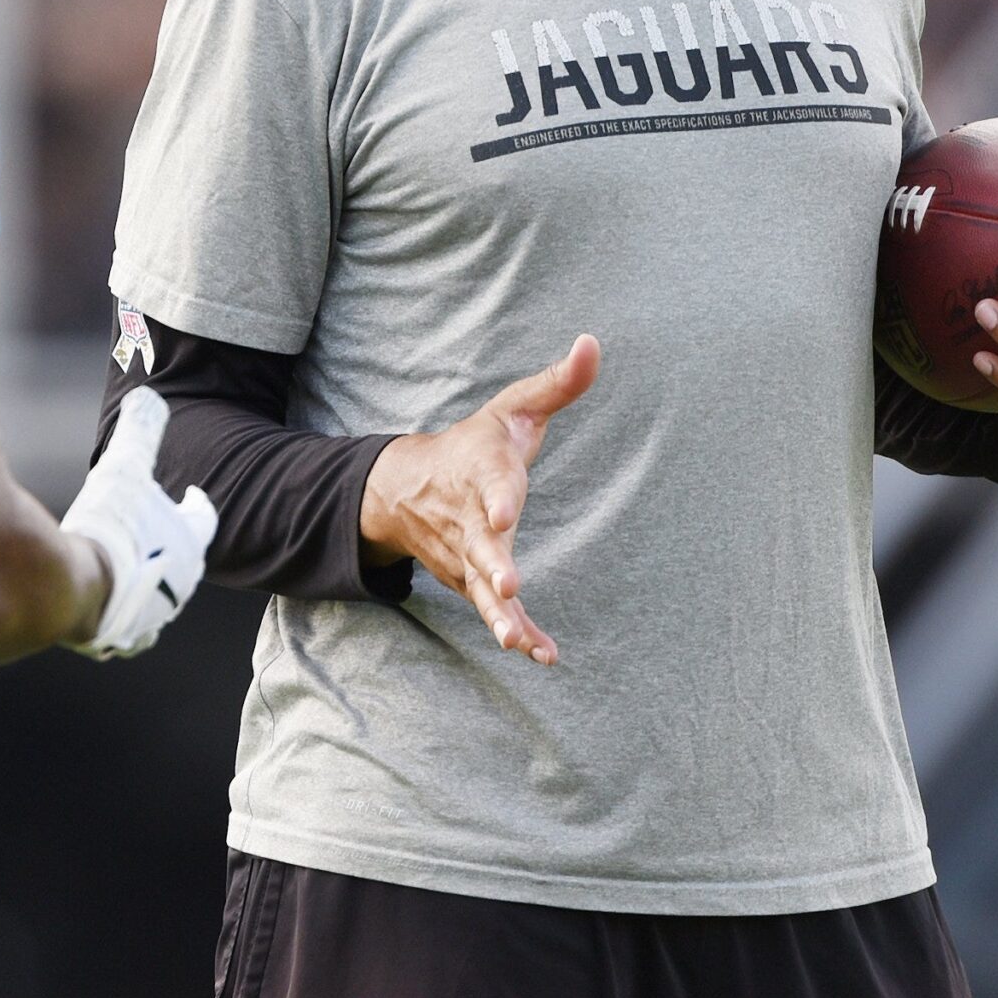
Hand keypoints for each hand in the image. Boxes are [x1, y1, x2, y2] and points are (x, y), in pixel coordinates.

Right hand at [61, 386, 218, 658]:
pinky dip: (116, 612)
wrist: (72, 593)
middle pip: (182, 560)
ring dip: (145, 579)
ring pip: (155, 597)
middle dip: (171, 544)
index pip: (203, 521)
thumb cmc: (106, 530)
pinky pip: (124, 627)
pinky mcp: (117, 639)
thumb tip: (150, 393)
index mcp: (189, 547)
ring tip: (126, 565)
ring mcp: (149, 619)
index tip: (194, 496)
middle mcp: (178, 588)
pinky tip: (99, 602)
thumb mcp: (123, 469)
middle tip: (155, 529)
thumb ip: (140, 432)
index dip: (197, 506)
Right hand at [359, 335, 600, 664]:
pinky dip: (515, 631)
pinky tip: (542, 654)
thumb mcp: (512, 409)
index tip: (504, 511)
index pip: (488, 481)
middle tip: (509, 581)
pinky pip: (493, 610)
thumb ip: (557, 383)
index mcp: (479, 470)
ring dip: (499, 613)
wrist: (404, 487)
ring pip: (479, 587)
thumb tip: (593, 343)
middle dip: (492, 562)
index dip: (496, 495)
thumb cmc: (474, 445)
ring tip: (516, 641)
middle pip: (478, 543)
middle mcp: (468, 517)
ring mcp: (466, 554)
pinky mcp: (472, 581)